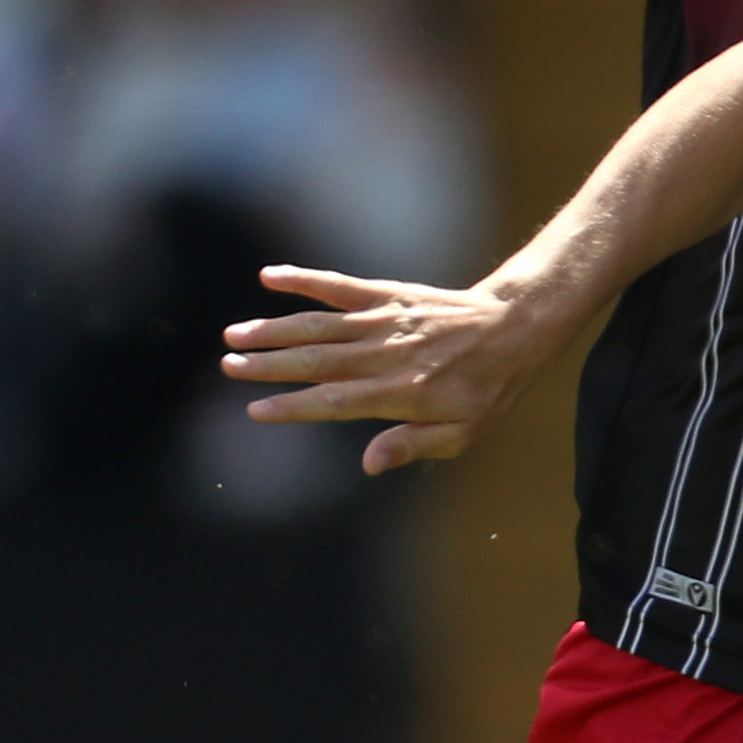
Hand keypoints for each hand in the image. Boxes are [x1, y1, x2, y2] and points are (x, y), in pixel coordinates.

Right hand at [220, 265, 546, 475]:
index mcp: (401, 393)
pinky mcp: (387, 294)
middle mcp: (387, 354)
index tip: (256, 410)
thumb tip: (369, 464)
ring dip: (274, 329)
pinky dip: (304, 279)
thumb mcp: (462, 434)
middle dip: (269, 364)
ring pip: (319, 324)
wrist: (514, 330)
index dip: (293, 406)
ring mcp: (384, 321)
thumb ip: (412, 446)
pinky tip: (268, 277)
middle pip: (317, 360)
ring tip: (233, 334)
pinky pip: (339, 286)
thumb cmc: (485, 391)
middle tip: (228, 366)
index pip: (335, 402)